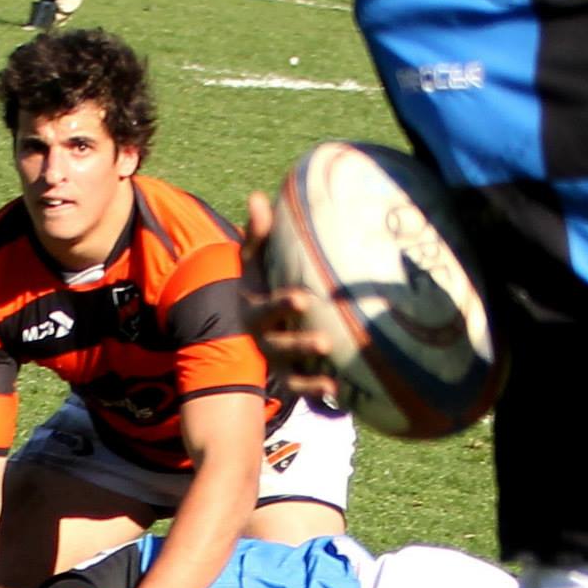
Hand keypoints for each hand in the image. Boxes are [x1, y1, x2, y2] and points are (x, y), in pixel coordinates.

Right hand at [240, 191, 340, 404]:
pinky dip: (316, 390)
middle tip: (325, 342)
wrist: (250, 318)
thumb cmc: (260, 280)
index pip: (265, 308)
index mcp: (254, 308)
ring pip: (290, 371)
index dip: (282, 305)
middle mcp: (262, 337)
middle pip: (278, 344)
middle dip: (300, 344)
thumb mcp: (254, 259)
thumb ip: (258, 233)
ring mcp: (275, 359)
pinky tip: (338, 390)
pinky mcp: (288, 375)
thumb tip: (258, 197)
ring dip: (310, 371)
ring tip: (333, 369)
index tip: (304, 300)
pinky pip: (300, 387)